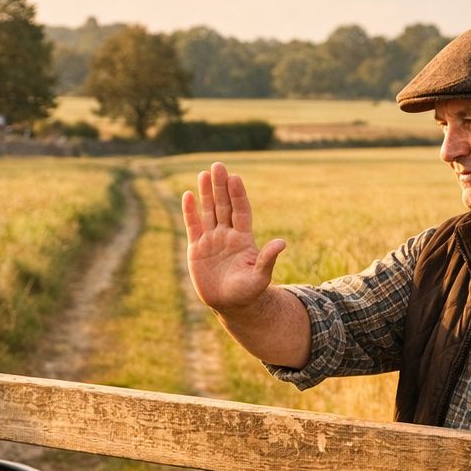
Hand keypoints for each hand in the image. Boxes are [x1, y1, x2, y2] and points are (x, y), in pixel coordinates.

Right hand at [181, 161, 286, 313]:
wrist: (230, 305)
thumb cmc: (248, 292)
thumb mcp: (260, 277)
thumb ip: (268, 259)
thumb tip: (282, 243)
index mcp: (243, 238)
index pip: (240, 211)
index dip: (238, 195)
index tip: (235, 178)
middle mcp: (227, 234)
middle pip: (224, 205)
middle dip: (220, 186)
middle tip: (218, 166)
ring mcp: (212, 240)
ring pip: (208, 211)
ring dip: (206, 194)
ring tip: (204, 174)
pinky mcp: (197, 248)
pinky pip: (193, 226)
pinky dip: (190, 211)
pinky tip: (188, 195)